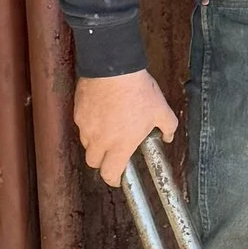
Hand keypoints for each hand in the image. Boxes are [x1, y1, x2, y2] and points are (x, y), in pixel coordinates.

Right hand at [75, 68, 178, 188]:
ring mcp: (86, 126)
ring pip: (86, 144)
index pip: (109, 174)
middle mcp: (100, 140)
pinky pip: (82, 125)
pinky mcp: (78, 112)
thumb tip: (168, 136)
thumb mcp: (161, 110)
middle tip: (113, 153)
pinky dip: (89, 125)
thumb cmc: (138, 91)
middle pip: (94, 162)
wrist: (114, 68)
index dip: (113, 179)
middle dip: (103, 162)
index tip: (117, 178)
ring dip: (95, 144)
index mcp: (120, 145)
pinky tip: (100, 114)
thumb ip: (168, 127)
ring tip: (108, 131)